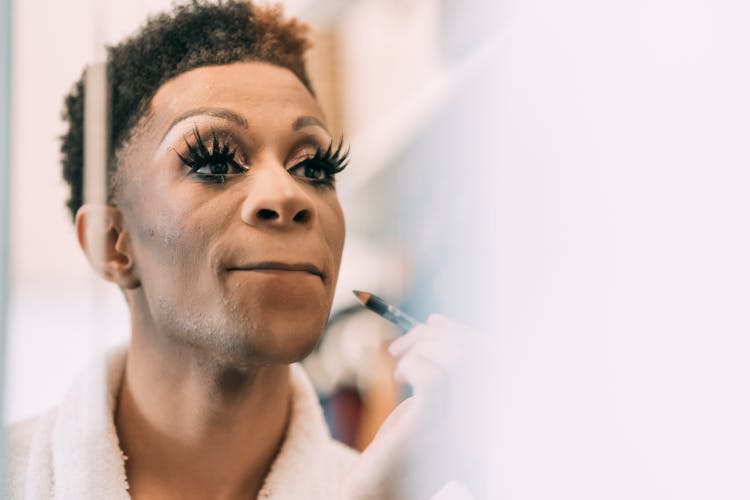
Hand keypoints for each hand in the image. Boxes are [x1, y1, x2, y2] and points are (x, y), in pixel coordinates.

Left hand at [342, 315, 484, 499]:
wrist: (375, 494)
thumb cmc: (399, 447)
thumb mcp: (426, 401)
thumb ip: (439, 367)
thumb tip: (436, 321)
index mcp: (489, 415)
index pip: (495, 357)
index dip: (464, 332)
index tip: (432, 323)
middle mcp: (484, 424)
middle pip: (480, 352)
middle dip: (436, 334)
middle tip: (401, 347)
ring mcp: (460, 430)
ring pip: (460, 359)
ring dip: (422, 347)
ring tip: (399, 366)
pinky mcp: (429, 432)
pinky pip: (432, 377)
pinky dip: (413, 363)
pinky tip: (399, 377)